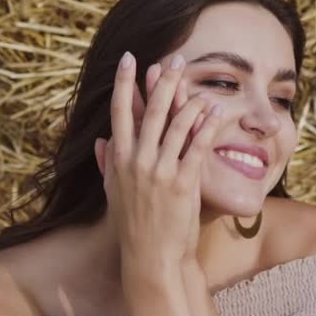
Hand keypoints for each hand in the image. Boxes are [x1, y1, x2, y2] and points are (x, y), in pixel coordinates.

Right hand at [95, 52, 221, 271]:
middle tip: (173, 59)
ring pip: (176, 125)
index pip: (119, 112)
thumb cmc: (133, 225)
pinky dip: (206, 126)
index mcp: (118, 160)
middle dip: (162, 82)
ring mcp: (160, 171)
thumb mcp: (113, 193)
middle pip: (150, 111)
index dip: (124, 83)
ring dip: (189, 100)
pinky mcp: (183, 183)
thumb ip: (106, 163)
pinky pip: (197, 146)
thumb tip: (100, 140)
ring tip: (198, 83)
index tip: (128, 59)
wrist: (151, 257)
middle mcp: (137, 161)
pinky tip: (215, 110)